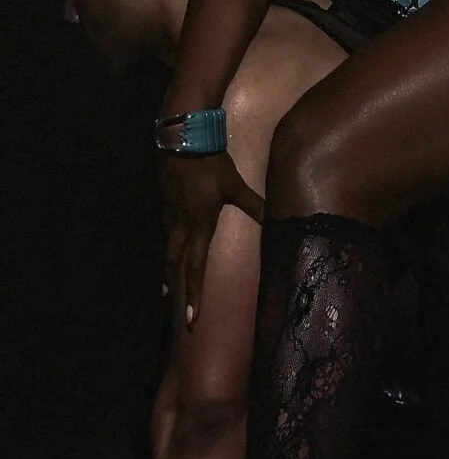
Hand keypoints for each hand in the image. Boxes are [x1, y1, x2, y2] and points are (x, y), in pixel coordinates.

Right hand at [161, 150, 261, 328]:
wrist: (181, 141)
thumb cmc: (210, 165)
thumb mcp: (233, 185)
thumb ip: (253, 204)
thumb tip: (273, 217)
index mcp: (199, 226)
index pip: (196, 267)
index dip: (194, 293)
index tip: (192, 317)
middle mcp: (180, 228)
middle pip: (175, 266)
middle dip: (176, 290)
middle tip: (175, 313)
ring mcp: (169, 218)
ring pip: (168, 252)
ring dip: (170, 273)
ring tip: (169, 292)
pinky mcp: (164, 207)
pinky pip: (166, 237)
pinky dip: (168, 253)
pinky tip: (170, 257)